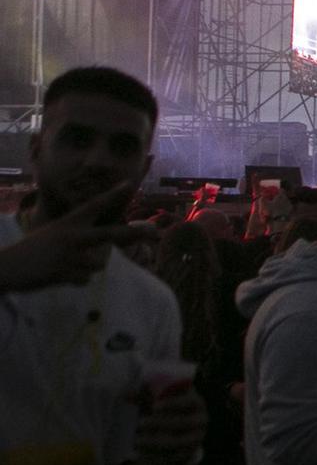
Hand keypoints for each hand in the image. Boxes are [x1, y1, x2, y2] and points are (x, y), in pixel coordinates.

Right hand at [0, 185, 143, 289]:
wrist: (5, 267)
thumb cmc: (32, 251)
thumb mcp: (53, 235)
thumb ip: (78, 239)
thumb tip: (103, 252)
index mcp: (67, 223)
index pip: (93, 206)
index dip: (112, 195)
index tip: (130, 184)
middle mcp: (71, 236)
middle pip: (109, 234)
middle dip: (133, 234)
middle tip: (153, 232)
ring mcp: (68, 255)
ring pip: (98, 263)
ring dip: (88, 267)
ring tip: (66, 265)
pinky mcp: (64, 273)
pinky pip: (85, 279)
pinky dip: (76, 280)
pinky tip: (59, 276)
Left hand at [131, 385, 205, 458]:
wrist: (176, 434)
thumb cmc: (166, 411)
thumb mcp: (157, 401)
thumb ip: (143, 396)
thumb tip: (125, 395)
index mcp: (196, 403)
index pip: (190, 401)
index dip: (173, 403)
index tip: (154, 405)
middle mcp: (201, 420)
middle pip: (183, 422)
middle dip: (160, 423)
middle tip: (140, 423)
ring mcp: (197, 438)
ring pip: (177, 441)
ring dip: (155, 440)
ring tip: (136, 440)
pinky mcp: (189, 453)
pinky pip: (173, 455)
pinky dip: (156, 452)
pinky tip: (141, 448)